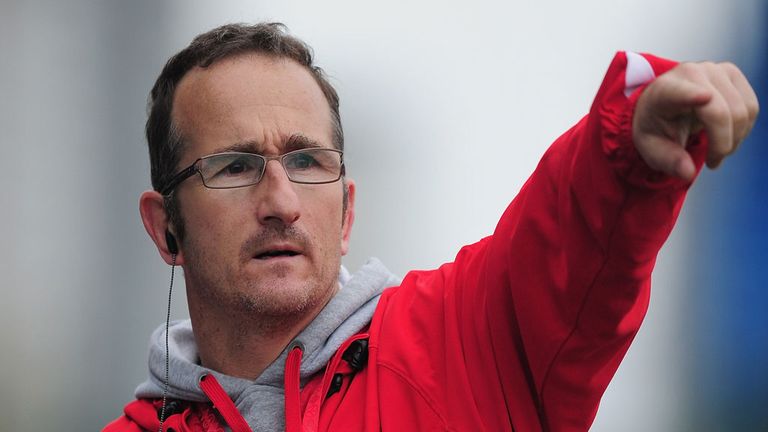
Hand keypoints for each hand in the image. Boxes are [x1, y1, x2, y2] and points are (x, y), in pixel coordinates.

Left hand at [633, 61, 758, 180]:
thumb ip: (668, 160)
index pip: (679, 93)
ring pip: (743, 111)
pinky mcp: (733, 73)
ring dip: (735, 138)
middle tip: (712, 161)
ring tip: (717, 148)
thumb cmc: (656, 126)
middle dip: (722, 145)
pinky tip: (727, 133)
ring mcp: (715, 70)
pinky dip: (743, 128)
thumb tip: (687, 173)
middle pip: (721, 113)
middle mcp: (690, 74)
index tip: (704, 97)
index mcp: (664, 92)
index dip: (692, 95)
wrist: (662, 104)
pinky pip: (751, 107)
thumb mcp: (651, 148)